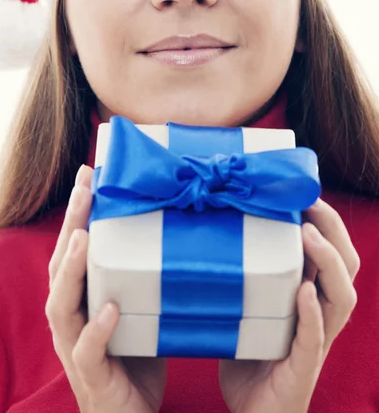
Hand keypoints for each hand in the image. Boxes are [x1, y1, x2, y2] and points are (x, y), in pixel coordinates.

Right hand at [46, 165, 166, 412]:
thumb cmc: (136, 354)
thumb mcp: (140, 306)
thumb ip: (146, 274)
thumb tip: (182, 228)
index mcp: (83, 298)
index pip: (74, 247)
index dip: (77, 212)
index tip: (89, 174)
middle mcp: (71, 318)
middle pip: (61, 265)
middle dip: (71, 224)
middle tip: (84, 187)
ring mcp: (76, 348)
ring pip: (62, 305)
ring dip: (72, 269)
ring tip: (84, 237)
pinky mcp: (93, 377)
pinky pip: (88, 352)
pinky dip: (96, 329)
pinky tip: (111, 309)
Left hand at [218, 198, 359, 412]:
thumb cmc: (248, 354)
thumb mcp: (249, 305)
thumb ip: (244, 275)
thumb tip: (215, 230)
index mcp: (310, 299)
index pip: (332, 255)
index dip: (327, 224)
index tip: (307, 193)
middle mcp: (320, 316)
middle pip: (347, 268)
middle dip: (334, 231)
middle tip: (312, 202)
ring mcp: (315, 343)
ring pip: (341, 298)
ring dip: (327, 262)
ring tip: (308, 234)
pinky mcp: (302, 368)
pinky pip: (314, 338)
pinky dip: (312, 313)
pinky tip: (305, 291)